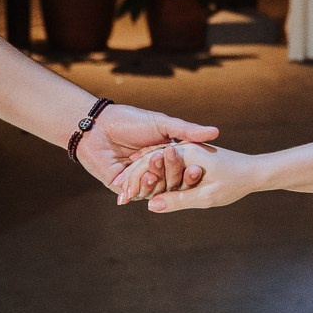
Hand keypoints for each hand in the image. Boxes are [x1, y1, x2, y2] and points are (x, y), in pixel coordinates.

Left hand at [73, 103, 217, 194]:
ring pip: (155, 188)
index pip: (181, 168)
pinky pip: (137, 192)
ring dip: (160, 180)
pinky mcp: (122, 187)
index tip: (200, 168)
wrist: (97, 125)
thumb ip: (187, 130)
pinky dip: (143, 186)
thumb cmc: (129, 120)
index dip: (191, 169)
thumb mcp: (162, 124)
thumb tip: (216, 132)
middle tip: (187, 172)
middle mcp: (151, 170)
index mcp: (162, 157)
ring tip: (161, 169)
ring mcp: (137, 180)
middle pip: (170, 181)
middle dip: (177, 176)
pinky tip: (148, 177)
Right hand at [119, 142, 263, 212]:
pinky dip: (154, 174)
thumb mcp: (206, 197)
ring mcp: (185, 149)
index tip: (122, 199)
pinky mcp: (188, 154)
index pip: (150, 164)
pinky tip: (146, 186)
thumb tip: (151, 206)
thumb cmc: (233, 184)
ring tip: (126, 193)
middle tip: (119, 198)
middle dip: (133, 179)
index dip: (135, 182)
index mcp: (185, 152)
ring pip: (156, 162)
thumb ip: (178, 201)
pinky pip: (165, 164)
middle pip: (149, 161)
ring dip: (142, 176)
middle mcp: (182, 146)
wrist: (254, 171)